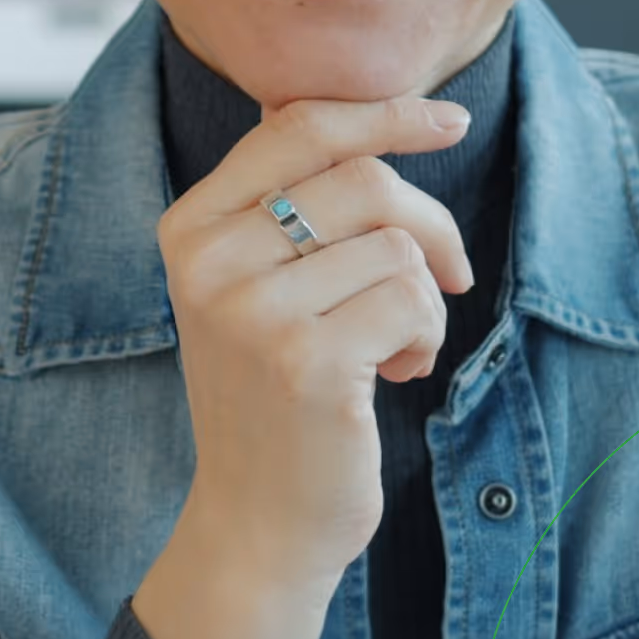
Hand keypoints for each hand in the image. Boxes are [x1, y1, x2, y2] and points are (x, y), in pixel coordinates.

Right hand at [156, 92, 475, 596]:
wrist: (256, 525)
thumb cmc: (274, 399)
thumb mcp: (255, 292)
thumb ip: (288, 208)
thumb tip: (372, 116)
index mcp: (189, 228)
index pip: (298, 127)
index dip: (384, 113)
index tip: (449, 120)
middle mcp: (209, 261)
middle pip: (361, 180)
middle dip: (428, 224)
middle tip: (448, 276)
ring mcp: (253, 311)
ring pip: (396, 245)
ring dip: (424, 298)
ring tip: (395, 349)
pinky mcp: (307, 360)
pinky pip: (412, 299)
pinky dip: (427, 335)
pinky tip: (397, 374)